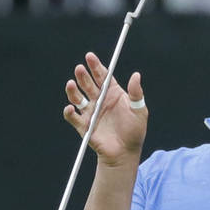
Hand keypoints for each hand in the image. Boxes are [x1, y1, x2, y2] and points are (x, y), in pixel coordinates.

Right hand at [62, 52, 147, 167]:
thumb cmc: (134, 131)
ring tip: (71, 84)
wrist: (125, 153)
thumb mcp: (139, 111)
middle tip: (80, 69)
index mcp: (112, 93)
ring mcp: (91, 113)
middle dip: (83, 76)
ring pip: (78, 98)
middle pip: (88, 84)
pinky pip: (73, 117)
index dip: (95, 66)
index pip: (102, 76)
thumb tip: (136, 75)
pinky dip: (70, 112)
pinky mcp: (84, 126)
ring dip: (73, 91)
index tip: (89, 57)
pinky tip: (71, 108)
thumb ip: (136, 93)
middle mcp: (100, 100)